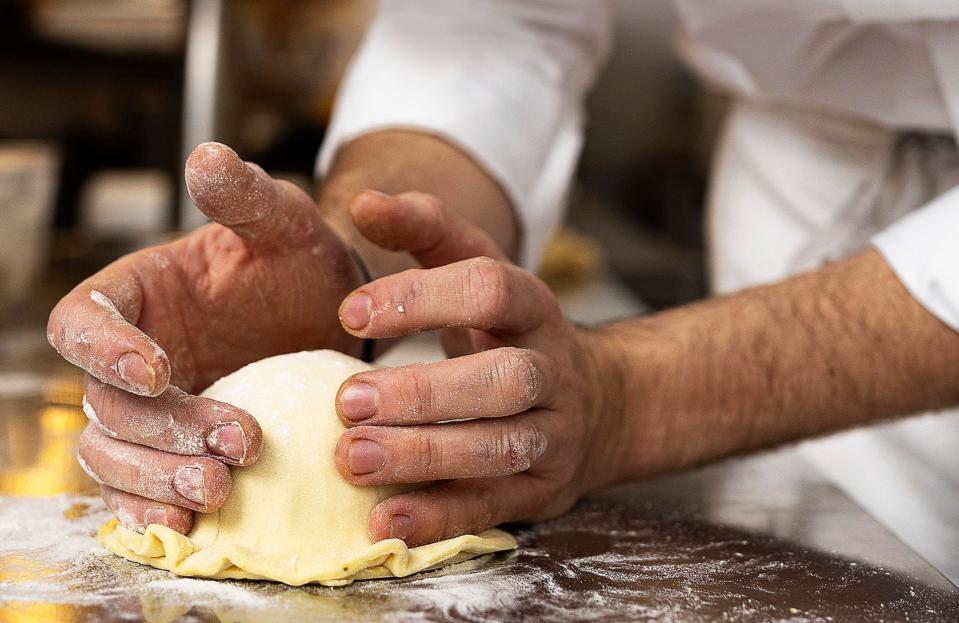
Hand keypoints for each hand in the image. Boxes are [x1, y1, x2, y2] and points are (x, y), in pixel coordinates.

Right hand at [48, 143, 363, 532]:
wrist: (330, 314)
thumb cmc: (298, 262)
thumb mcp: (282, 224)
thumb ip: (245, 197)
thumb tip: (208, 155)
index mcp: (135, 295)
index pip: (83, 320)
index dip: (105, 350)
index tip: (158, 370)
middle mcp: (129, 355)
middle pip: (105, 403)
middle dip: (162, 429)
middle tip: (235, 444)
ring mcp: (149, 409)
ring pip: (115, 454)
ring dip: (158, 478)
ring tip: (220, 491)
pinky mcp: (173, 451)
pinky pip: (143, 488)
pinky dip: (157, 509)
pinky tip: (194, 526)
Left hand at [332, 192, 627, 545]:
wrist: (598, 405)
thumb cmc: (510, 333)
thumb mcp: (479, 272)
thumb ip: (426, 232)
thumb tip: (364, 203)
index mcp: (534, 307)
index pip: (490, 289)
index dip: (423, 298)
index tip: (350, 311)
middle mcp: (552, 369)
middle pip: (502, 378)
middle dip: (424, 392)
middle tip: (347, 400)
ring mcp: (555, 433)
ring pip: (500, 446)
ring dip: (426, 456)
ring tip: (353, 459)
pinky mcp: (543, 488)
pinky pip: (494, 505)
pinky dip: (440, 516)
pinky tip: (386, 522)